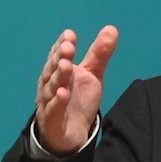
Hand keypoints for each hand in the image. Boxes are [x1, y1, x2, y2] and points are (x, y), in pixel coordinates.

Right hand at [34, 26, 118, 154]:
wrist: (72, 132)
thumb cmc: (79, 99)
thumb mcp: (92, 75)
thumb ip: (99, 54)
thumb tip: (111, 28)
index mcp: (58, 71)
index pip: (58, 55)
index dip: (63, 45)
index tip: (70, 34)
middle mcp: (50, 84)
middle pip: (53, 69)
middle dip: (60, 57)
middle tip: (68, 47)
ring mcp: (49, 102)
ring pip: (51, 87)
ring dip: (58, 76)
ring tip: (66, 65)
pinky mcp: (52, 120)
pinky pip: (53, 109)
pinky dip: (57, 101)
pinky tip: (63, 93)